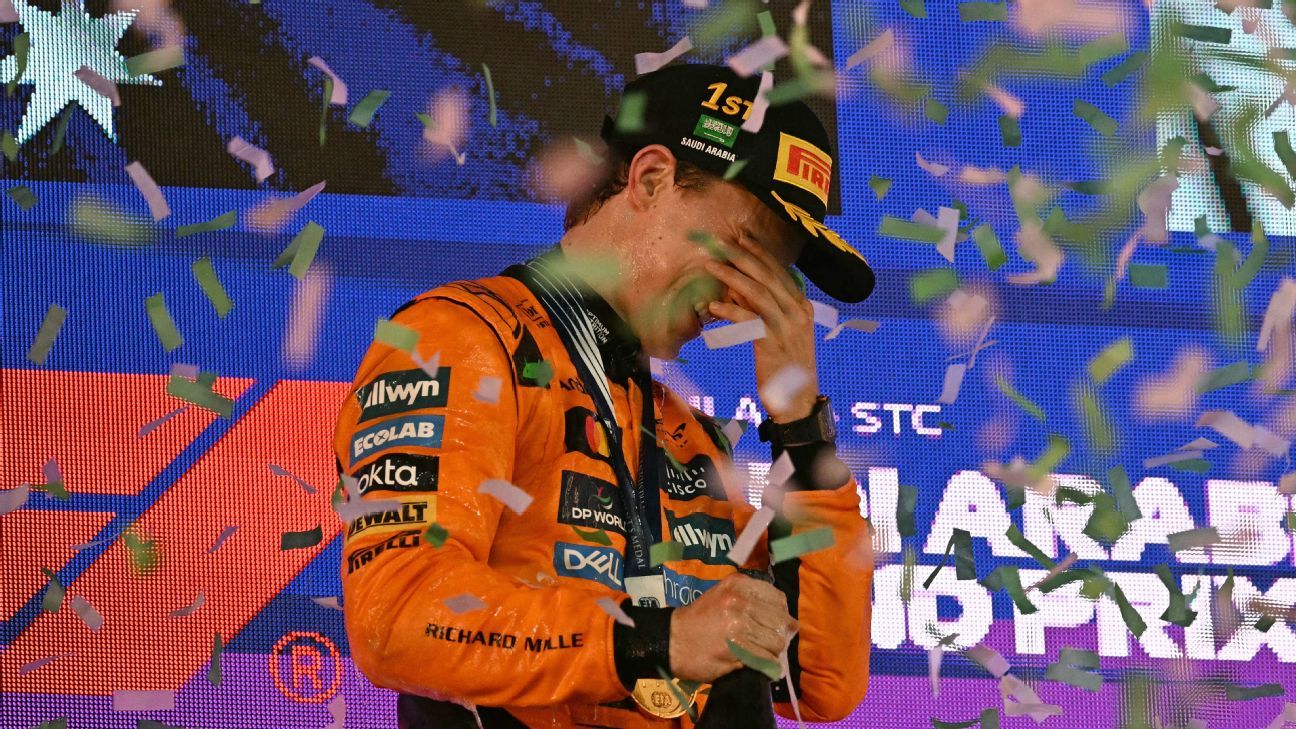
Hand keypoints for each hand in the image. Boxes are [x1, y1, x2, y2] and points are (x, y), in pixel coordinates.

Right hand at [668, 573, 797, 683]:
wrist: (672, 640)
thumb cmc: (699, 620)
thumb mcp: (723, 596)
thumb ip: (752, 600)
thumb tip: (787, 621)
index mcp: (738, 584)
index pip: (778, 599)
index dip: (780, 615)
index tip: (772, 625)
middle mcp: (740, 600)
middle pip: (781, 621)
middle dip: (779, 635)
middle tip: (768, 644)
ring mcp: (739, 623)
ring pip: (776, 641)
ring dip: (773, 652)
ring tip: (760, 654)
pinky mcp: (737, 648)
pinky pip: (766, 658)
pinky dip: (767, 665)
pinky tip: (758, 664)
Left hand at [704, 235, 819, 422]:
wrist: (798, 400)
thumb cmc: (785, 366)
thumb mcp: (780, 332)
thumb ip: (763, 310)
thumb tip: (737, 290)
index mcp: (801, 306)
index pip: (779, 272)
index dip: (759, 253)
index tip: (741, 238)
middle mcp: (797, 312)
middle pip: (767, 276)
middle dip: (743, 257)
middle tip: (721, 244)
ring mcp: (787, 327)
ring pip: (758, 293)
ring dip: (732, 278)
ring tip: (712, 267)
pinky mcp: (773, 343)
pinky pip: (749, 320)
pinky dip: (730, 311)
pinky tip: (713, 307)